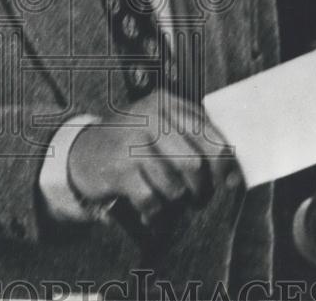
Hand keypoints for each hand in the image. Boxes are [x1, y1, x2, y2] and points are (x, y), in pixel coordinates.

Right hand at [67, 90, 235, 229]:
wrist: (82, 152)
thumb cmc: (132, 142)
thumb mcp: (160, 124)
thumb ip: (193, 136)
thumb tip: (233, 173)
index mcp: (166, 103)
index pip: (208, 133)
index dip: (226, 162)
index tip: (233, 182)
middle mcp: (150, 117)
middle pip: (194, 163)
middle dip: (200, 188)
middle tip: (198, 198)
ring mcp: (132, 142)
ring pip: (174, 186)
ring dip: (174, 201)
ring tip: (167, 199)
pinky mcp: (119, 169)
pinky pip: (152, 200)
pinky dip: (155, 212)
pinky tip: (150, 210)